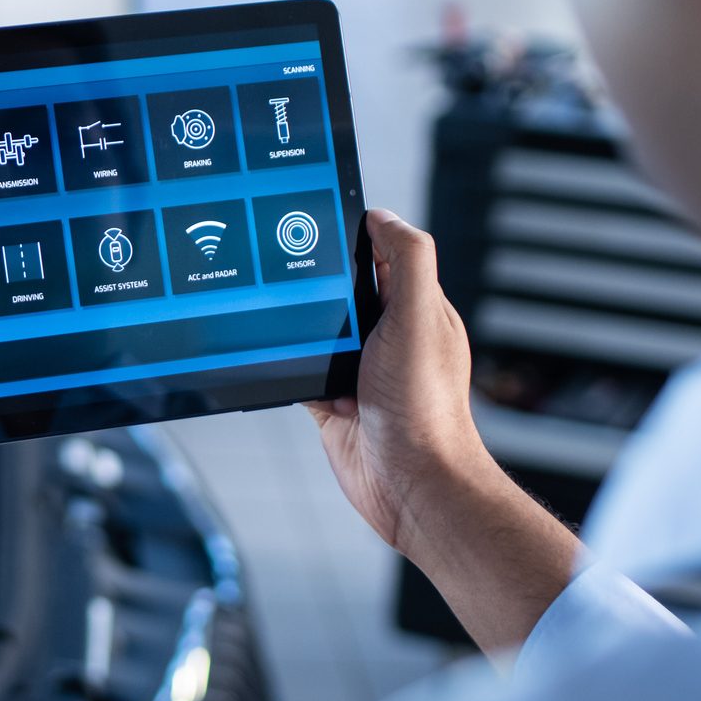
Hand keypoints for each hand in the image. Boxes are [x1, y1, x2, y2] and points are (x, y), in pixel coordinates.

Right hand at [303, 211, 498, 554]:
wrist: (410, 485)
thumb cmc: (425, 408)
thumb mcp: (419, 317)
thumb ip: (407, 260)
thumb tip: (382, 216)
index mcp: (415, 309)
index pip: (382, 255)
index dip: (354, 236)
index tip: (318, 218)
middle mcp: (388, 337)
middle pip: (341, 290)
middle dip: (316, 281)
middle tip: (282, 263)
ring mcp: (359, 370)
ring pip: (316, 330)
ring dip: (299, 324)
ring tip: (277, 308)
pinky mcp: (334, 401)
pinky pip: (299, 371)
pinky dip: (285, 365)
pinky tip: (275, 357)